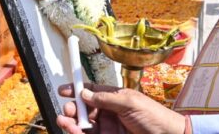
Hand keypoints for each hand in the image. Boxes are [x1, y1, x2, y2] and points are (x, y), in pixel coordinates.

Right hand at [57, 83, 186, 133]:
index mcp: (115, 97)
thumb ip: (106, 98)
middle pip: (84, 109)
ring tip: (66, 122)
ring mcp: (108, 127)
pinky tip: (74, 131)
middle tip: (68, 111)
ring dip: (72, 123)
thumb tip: (85, 93)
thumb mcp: (130, 102)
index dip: (77, 89)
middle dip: (73, 109)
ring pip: (84, 124)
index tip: (63, 90)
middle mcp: (109, 111)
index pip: (92, 91)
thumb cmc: (154, 116)